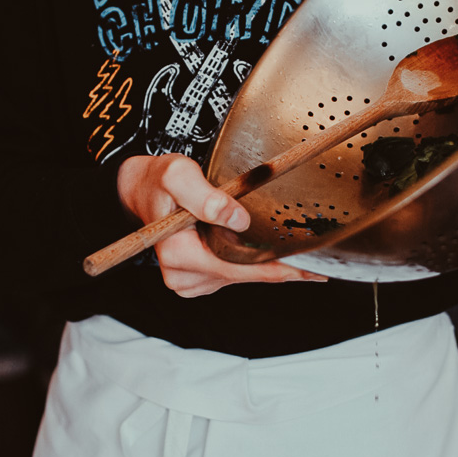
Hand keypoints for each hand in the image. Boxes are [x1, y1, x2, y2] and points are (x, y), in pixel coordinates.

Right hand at [117, 153, 326, 297]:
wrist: (141, 191)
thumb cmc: (159, 181)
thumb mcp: (178, 175)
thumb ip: (205, 196)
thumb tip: (237, 218)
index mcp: (179, 255)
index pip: (237, 268)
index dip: (275, 270)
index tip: (308, 272)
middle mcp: (183, 276)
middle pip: (243, 276)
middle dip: (279, 269)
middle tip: (317, 265)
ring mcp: (189, 281)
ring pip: (240, 277)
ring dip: (263, 264)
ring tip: (289, 252)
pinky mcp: (196, 280)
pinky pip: (232, 274)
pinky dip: (249, 264)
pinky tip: (261, 251)